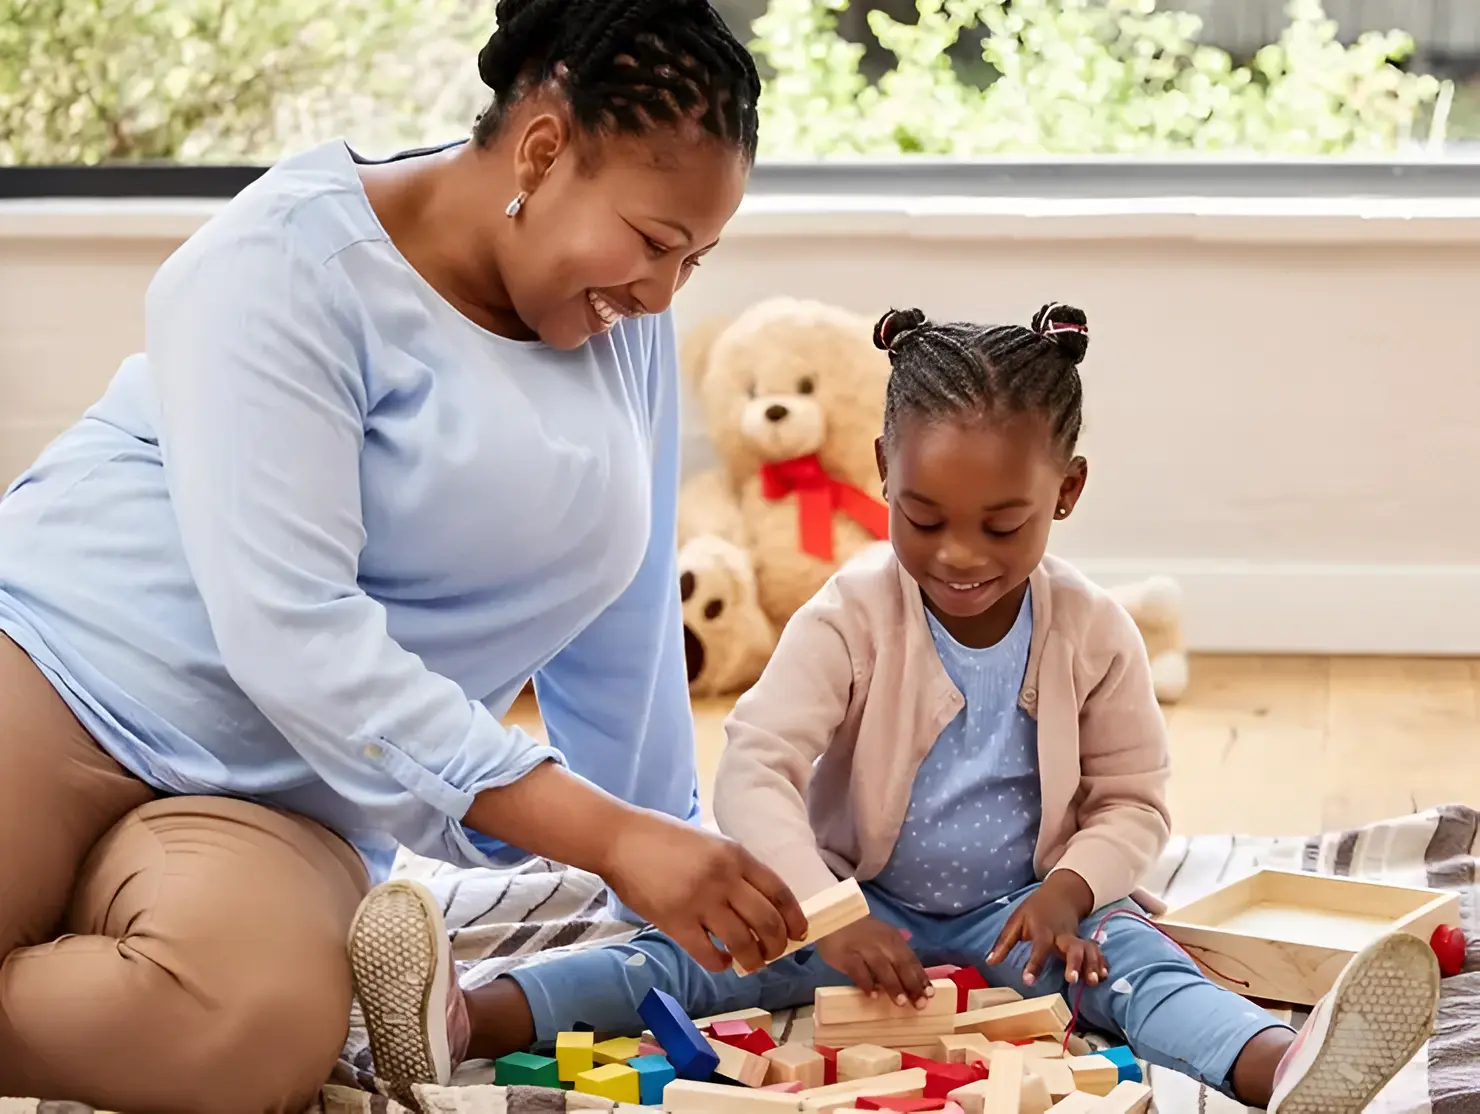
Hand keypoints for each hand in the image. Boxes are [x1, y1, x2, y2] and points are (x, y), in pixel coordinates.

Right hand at [463, 765, 805, 974]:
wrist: (620, 839)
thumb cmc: (664, 839)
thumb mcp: (711, 843)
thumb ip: (736, 869)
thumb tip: (763, 904)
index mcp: (736, 855)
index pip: (779, 892)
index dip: (795, 918)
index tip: (799, 933)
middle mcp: (724, 878)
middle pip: (767, 922)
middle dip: (777, 944)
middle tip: (774, 953)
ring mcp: (700, 901)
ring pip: (742, 943)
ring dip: (753, 960)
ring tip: (750, 963)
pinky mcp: (675, 922)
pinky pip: (708, 954)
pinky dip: (720, 964)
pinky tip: (720, 962)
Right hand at [816, 916, 932, 1007]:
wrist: (832, 916)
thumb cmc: (861, 934)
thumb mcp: (882, 940)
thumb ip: (893, 958)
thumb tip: (908, 984)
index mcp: (894, 940)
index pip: (911, 960)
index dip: (921, 978)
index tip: (930, 995)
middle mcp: (882, 943)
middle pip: (900, 964)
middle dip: (912, 984)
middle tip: (920, 1004)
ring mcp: (864, 948)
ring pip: (882, 967)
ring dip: (893, 985)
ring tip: (901, 1003)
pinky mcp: (845, 954)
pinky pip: (858, 969)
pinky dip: (866, 982)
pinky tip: (872, 995)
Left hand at [986, 870, 1107, 987]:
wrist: (1060, 893)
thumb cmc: (1034, 910)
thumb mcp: (1016, 921)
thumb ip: (1004, 942)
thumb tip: (990, 961)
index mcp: (1042, 931)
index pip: (1038, 948)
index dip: (1033, 964)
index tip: (1028, 980)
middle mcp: (1062, 935)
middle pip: (1071, 947)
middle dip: (1074, 963)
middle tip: (1072, 980)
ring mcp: (1076, 938)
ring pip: (1088, 950)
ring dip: (1092, 965)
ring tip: (1093, 982)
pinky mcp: (1085, 942)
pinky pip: (1097, 952)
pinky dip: (1102, 962)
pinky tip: (1104, 976)